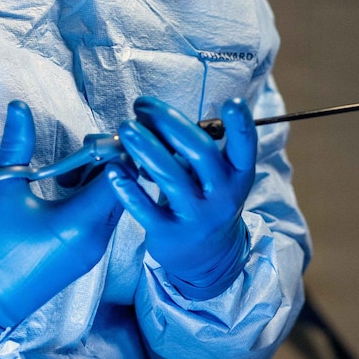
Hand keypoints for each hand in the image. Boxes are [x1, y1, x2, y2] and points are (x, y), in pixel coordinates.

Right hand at [0, 101, 123, 339]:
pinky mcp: (88, 256)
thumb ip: (16, 146)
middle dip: (111, 160)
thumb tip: (19, 105)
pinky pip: (105, 218)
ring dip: (102, 180)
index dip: (115, 149)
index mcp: (81, 221)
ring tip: (73, 168)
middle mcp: (98, 237)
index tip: (96, 135)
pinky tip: (68, 192)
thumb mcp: (2, 192)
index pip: (121, 174)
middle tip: (84, 147)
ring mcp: (95, 250)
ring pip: (116, 202)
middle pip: (126, 187)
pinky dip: (95, 199)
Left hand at [107, 96, 256, 299]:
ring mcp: (197, 216)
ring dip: (145, 147)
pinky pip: (146, 209)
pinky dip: (128, 187)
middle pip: (200, 152)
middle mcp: (222, 195)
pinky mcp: (171, 233)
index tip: (232, 102)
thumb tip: (153, 115)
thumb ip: (196, 148)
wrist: (207, 255)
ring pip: (170, 176)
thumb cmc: (206, 198)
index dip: (241, 125)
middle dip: (170, 123)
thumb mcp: (218, 176)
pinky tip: (113, 169)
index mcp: (237, 175)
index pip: (245, 147)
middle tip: (142, 105)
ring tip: (126, 127)